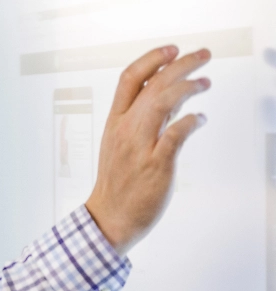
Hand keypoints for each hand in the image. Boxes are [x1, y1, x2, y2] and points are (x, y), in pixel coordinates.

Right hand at [85, 46, 210, 255]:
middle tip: (202, 55)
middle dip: (180, 64)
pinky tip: (200, 118)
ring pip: (163, 103)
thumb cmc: (118, 182)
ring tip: (205, 82)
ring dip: (188, 87)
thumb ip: (145, 120)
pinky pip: (176, 134)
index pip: (129, 79)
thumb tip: (173, 97)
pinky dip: (191, 121)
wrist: (110, 216)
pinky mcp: (156, 165)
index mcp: (114, 122)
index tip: (172, 50)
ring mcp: (140, 147)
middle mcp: (125, 130)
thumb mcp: (121, 144)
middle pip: (152, 85)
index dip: (152, 59)